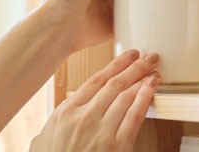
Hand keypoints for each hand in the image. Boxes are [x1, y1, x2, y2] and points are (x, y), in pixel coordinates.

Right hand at [29, 50, 160, 151]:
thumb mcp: (44, 142)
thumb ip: (56, 125)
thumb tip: (60, 119)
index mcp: (66, 112)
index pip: (95, 80)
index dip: (115, 65)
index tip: (128, 56)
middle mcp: (83, 117)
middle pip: (114, 84)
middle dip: (135, 67)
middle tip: (148, 57)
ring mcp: (100, 131)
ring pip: (125, 96)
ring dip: (142, 79)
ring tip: (154, 69)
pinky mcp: (116, 146)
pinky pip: (134, 116)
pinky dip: (145, 99)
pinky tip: (152, 88)